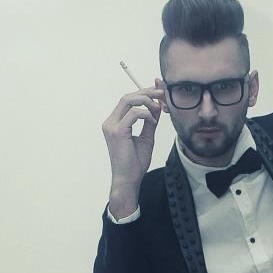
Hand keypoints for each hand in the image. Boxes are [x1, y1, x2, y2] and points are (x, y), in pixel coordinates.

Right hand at [101, 79, 166, 206]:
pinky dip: (146, 114)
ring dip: (146, 100)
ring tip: (159, 107)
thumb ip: (150, 122)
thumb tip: (158, 106)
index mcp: (115, 122)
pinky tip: (152, 122)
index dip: (143, 92)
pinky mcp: (117, 132)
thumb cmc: (135, 163)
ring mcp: (112, 126)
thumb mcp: (146, 137)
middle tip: (162, 93)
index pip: (128, 100)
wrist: (128, 180)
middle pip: (127, 96)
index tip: (158, 92)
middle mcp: (110, 122)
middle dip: (146, 92)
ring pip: (128, 100)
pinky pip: (133, 114)